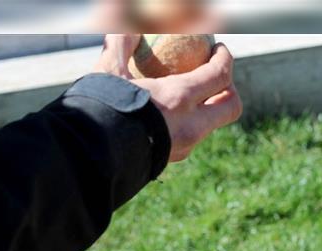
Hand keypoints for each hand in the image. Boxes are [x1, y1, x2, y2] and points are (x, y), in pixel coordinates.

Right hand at [94, 34, 241, 161]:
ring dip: (209, 107)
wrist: (90, 156)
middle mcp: (190, 126)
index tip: (218, 49)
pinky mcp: (172, 159)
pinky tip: (170, 113)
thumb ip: (121, 42)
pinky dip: (190, 121)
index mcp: (179, 99)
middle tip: (216, 76)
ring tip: (191, 93)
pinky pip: (192, 137)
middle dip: (229, 89)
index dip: (224, 59)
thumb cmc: (98, 110)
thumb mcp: (108, 71)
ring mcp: (184, 146)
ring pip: (212, 125)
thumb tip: (125, 22)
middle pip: (231, 107)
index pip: (220, 75)